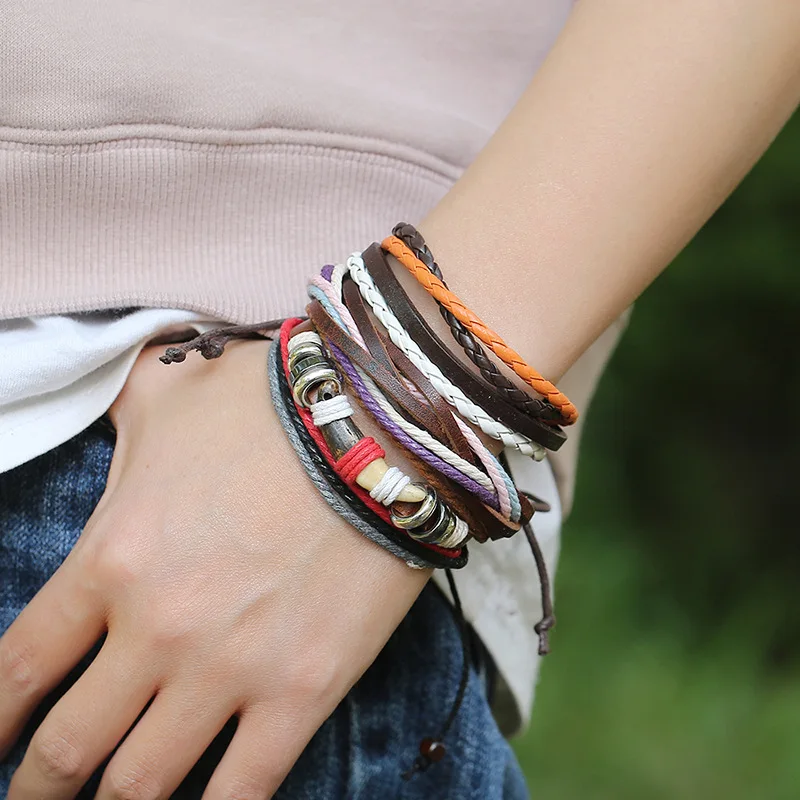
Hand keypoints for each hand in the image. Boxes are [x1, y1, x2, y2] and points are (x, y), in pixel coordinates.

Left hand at [0, 339, 428, 798]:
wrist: (380, 427)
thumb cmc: (271, 406)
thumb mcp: (169, 396)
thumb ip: (117, 416)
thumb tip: (104, 407)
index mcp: (112, 559)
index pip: (19, 666)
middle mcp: (157, 630)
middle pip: (67, 746)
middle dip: (38, 785)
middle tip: (34, 796)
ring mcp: (229, 670)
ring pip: (140, 785)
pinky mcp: (301, 692)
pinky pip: (240, 791)